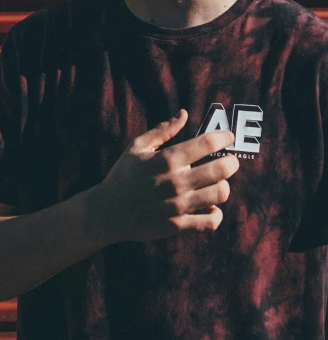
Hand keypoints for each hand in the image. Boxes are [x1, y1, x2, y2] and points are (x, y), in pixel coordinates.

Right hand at [89, 109, 238, 244]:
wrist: (108, 212)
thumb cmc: (123, 175)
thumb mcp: (137, 147)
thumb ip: (163, 131)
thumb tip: (184, 114)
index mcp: (167, 159)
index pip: (207, 143)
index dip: (224, 137)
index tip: (228, 137)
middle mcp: (176, 182)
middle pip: (221, 169)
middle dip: (231, 162)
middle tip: (229, 161)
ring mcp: (179, 206)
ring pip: (220, 194)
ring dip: (223, 186)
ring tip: (217, 183)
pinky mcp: (179, 226)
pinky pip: (211, 222)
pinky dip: (216, 213)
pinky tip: (209, 206)